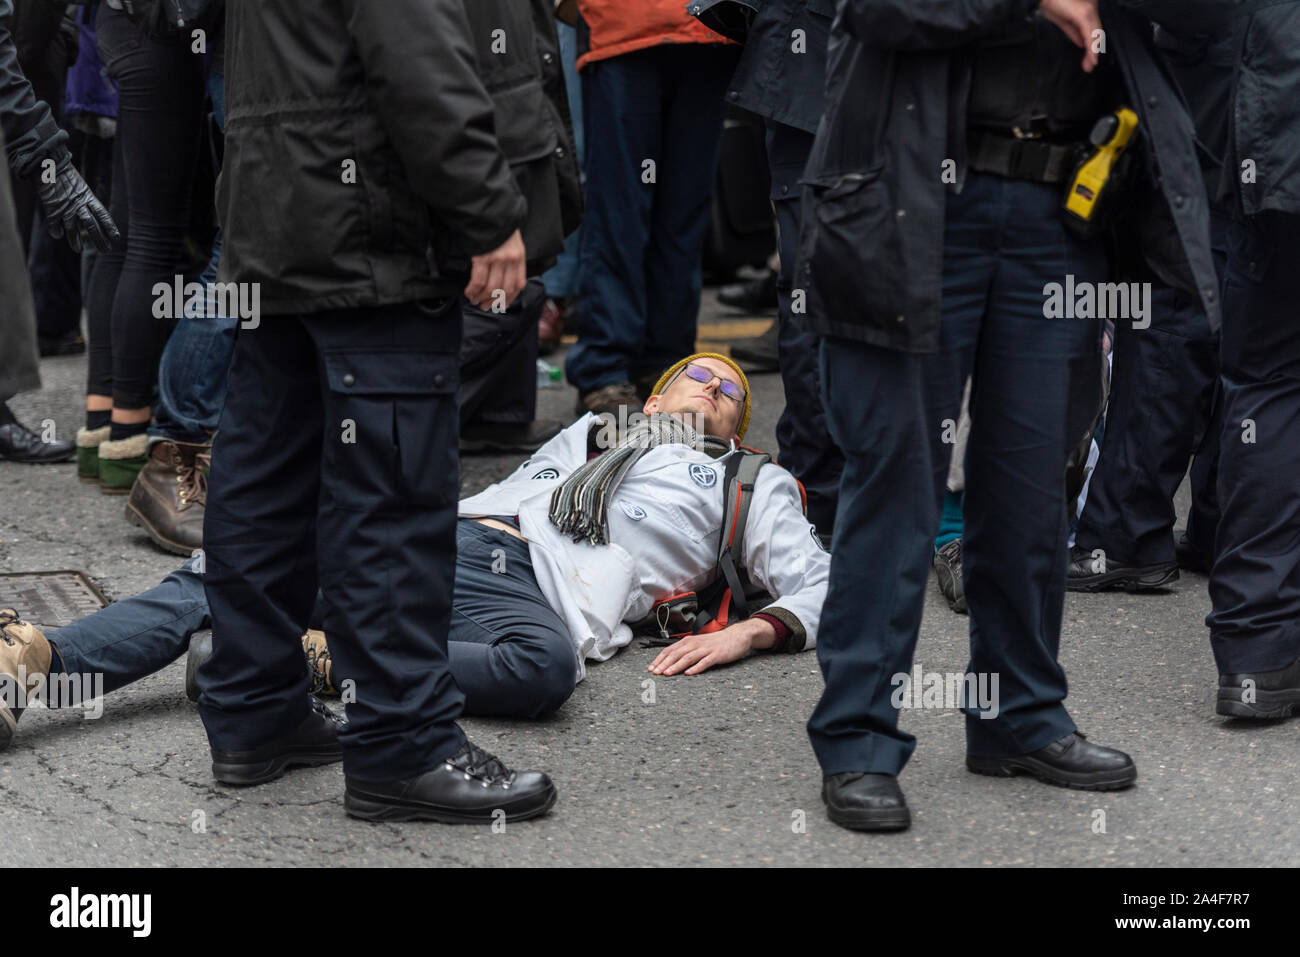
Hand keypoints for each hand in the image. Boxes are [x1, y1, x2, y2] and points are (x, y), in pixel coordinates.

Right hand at [36, 162, 118, 252]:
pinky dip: (56, 231)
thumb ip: (83, 202)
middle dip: (99, 239)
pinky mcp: (51, 208)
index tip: (117, 238)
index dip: (110, 227)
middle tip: (105, 250)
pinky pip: (55, 224)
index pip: (103, 214)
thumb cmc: (65, 175)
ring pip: (73, 229)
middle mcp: (79, 204)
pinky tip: (58, 235)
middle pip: (91, 225)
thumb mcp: (81, 187)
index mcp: (88, 197)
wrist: (48, 164)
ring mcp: (65, 207)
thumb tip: (86, 218)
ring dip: (75, 240)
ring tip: (78, 250)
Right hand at [464, 228, 525, 311]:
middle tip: (485, 306)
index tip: (501, 304)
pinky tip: (469, 293)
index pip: (519, 284)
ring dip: (481, 298)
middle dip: (493, 301)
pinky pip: (478, 281)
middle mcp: (510, 260)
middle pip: (504, 289)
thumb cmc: (497, 226)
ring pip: (491, 288)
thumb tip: (500, 280)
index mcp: (519, 256)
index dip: (509, 298)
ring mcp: (497, 259)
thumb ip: (510, 259)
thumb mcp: (511, 241)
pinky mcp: (482, 257)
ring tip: (474, 300)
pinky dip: (473, 290)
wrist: (488, 210)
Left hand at [648, 618, 775, 675]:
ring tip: (667, 673)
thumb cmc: (716, 643)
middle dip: (664, 663)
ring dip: (676, 666)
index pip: (670, 650)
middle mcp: (695, 643)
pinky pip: (705, 662)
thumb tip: (670, 661)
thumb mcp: (698, 644)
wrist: (736, 636)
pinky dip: (696, 668)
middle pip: (676, 654)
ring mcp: (706, 649)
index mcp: (689, 641)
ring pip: (688, 658)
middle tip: (655, 673)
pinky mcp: (717, 655)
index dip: (659, 659)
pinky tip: (689, 673)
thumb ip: (686, 651)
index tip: (651, 668)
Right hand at [1039, 0, 1102, 72]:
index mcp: (1086, 8)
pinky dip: (1092, 46)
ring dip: (1093, 51)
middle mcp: (1091, 7)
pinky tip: (1092, 57)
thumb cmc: (1049, 1)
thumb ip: (1073, 31)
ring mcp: (1089, 9)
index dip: (1092, 45)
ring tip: (1090, 65)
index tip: (1090, 60)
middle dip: (1093, 50)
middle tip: (1089, 66)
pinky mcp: (1084, 13)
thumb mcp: (1061, 20)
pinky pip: (1090, 32)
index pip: (1093, 29)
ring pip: (1095, 33)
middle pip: (1096, 32)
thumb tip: (1081, 43)